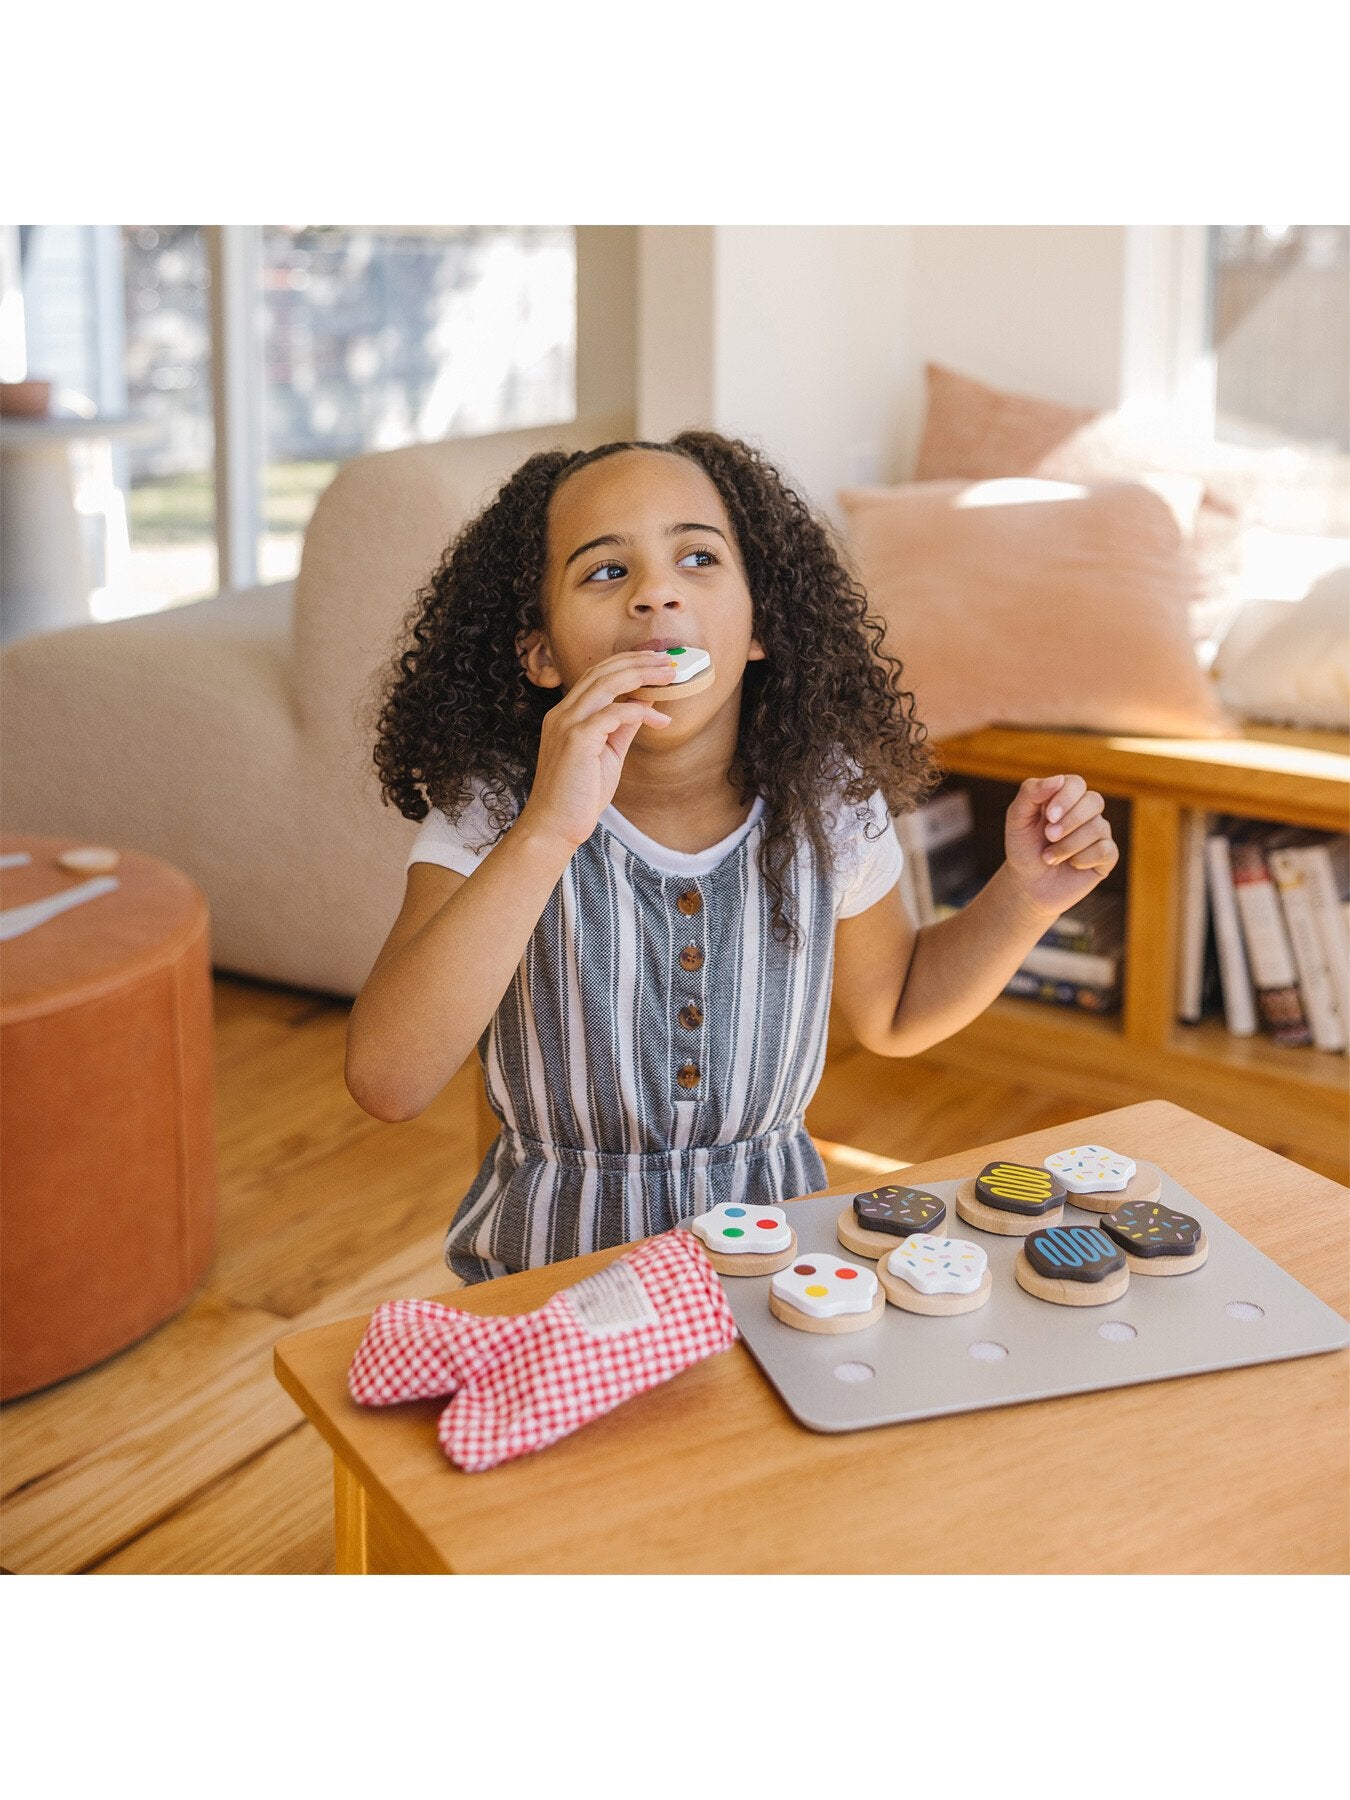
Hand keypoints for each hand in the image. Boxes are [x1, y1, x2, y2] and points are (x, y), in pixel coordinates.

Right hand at [516, 650, 675, 852]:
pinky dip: (640, 712)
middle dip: (639, 661)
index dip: (628, 663)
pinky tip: (660, 720)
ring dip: (642, 675)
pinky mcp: (576, 739)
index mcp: (566, 714)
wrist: (555, 826)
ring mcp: (566, 724)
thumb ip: (622, 726)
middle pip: (602, 671)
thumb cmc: (580, 795)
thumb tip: (646, 703)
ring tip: (670, 675)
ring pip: (606, 683)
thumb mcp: (608, 753)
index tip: (657, 661)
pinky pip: (613, 714)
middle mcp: (562, 713)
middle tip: (670, 661)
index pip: (596, 675)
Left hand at [1003, 773, 1119, 917]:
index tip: (1049, 816)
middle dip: (1070, 821)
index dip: (1066, 797)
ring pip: (1099, 827)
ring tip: (1049, 858)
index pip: (1076, 784)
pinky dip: (1083, 859)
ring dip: (1069, 845)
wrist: (1028, 885)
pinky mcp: (1107, 856)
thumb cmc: (1023, 849)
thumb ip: (1031, 793)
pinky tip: (1071, 865)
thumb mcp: (1017, 819)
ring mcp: (1099, 833)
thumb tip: (1059, 779)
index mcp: (1065, 798)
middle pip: (1094, 801)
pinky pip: (1106, 850)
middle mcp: (1086, 812)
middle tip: (1048, 837)